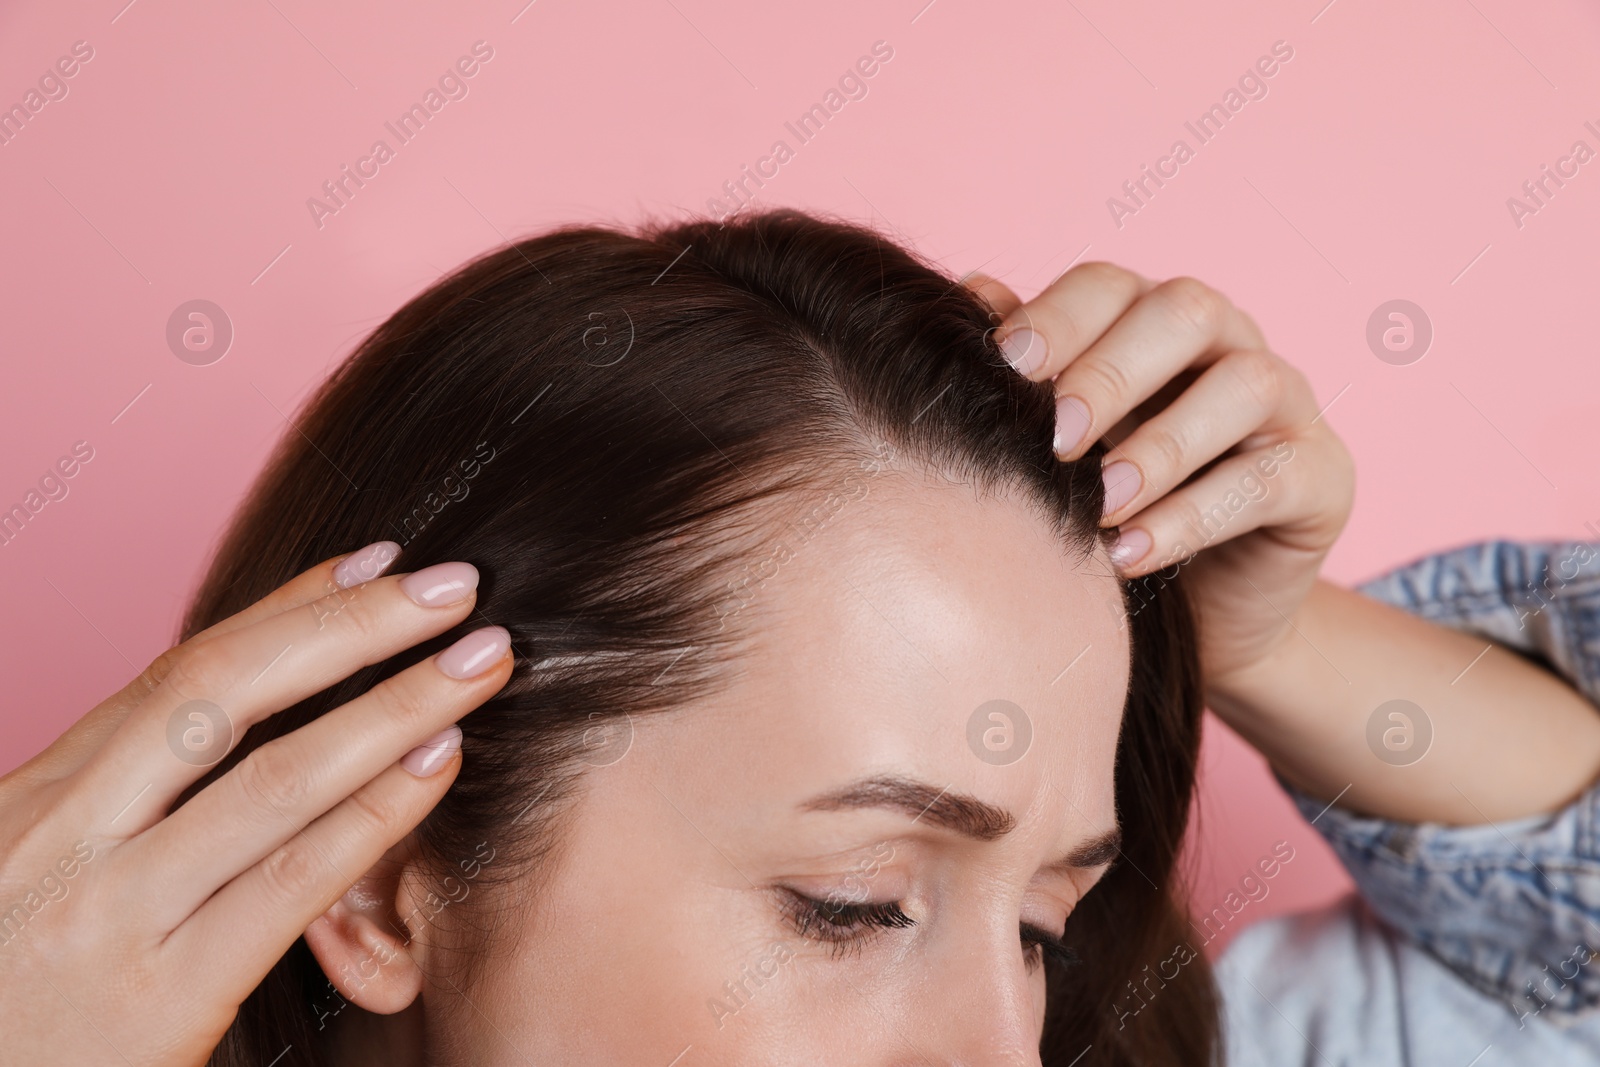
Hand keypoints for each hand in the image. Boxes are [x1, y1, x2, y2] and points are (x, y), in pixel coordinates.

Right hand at [0, 542, 512, 1066]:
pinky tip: (440, 763)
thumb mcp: (34, 873)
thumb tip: (237, 712)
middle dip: (351, 626)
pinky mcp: (158, 999)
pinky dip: (375, 814)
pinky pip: (288, 883)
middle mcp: (64, 837)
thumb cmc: (11, 998)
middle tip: (453, 585)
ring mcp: (107, 914)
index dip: (291, 608)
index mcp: (37, 797)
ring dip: (394, 706)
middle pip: (222, 692)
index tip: (379, 562)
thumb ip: (122, 799)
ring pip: (271, 778)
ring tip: (479, 661)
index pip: (182, 671)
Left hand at [967, 264, 1353, 685]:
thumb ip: (1030, 372)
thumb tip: (967, 292)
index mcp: (1154, 319)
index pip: (1110, 286)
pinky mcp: (1322, 475)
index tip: (1006, 367)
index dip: (1059, 317)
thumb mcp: (1064, 443)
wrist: (1200, 610)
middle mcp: (1229, 343)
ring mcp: (1288, 403)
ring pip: (1244, 387)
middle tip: (1057, 438)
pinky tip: (1131, 554)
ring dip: (1163, 446)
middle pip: (1186, 312)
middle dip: (1113, 371)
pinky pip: (1268, 480)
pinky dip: (1194, 517)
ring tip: (1101, 502)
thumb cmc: (1117, 507)